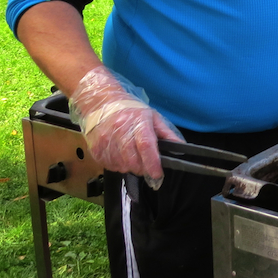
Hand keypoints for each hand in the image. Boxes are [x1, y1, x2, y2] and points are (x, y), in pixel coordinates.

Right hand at [69, 66, 183, 187]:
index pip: (146, 146)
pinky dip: (118, 165)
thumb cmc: (130, 110)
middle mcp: (120, 132)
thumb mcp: (152, 117)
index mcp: (138, 122)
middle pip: (133, 160)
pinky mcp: (96, 149)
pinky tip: (120, 156)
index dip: (152, 163)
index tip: (158, 174)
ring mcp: (106, 141)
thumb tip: (181, 147)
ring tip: (132, 157)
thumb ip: (166, 133)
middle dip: (143, 168)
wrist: (102, 103)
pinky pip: (109, 166)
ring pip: (121, 166)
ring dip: (130, 167)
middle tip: (146, 166)